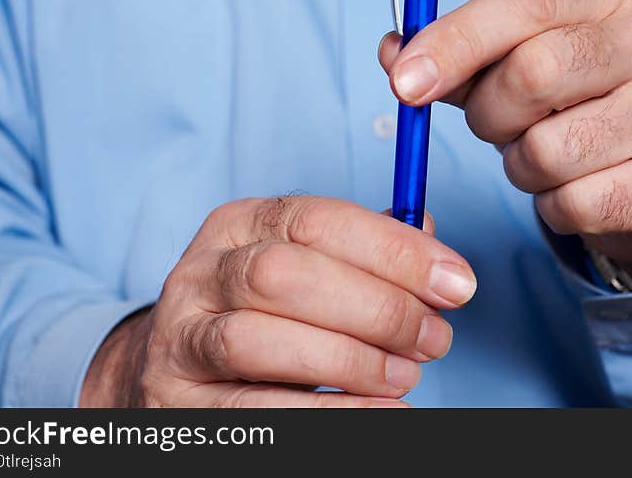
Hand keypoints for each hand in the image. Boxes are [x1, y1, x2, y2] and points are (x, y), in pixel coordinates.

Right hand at [80, 196, 475, 406]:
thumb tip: (434, 246)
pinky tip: (381, 412)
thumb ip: (364, 251)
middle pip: (284, 274)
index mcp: (238, 224)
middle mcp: (200, 273)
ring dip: (350, 359)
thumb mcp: (305, 265)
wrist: (175, 369)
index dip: (393, 250)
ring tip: (407, 376)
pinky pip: (254, 409)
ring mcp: (180, 338)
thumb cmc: (262, 311)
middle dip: (375, 306)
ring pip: (258, 340)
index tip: (455, 283)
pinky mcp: (179, 401)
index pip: (316, 219)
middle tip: (435, 338)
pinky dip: (328, 413)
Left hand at [379, 0, 631, 288]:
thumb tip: (393, 52)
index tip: (404, 81)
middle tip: (496, 124)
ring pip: (546, 149)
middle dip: (488, 114)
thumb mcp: (516, 60)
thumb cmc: (571, 103)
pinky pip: (572, 203)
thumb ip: (456, 55)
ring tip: (544, 154)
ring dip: (519, 164)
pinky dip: (552, 205)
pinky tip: (575, 187)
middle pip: (532, 74)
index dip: (456, 40)